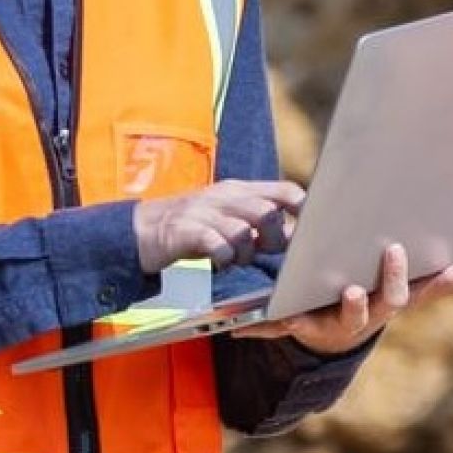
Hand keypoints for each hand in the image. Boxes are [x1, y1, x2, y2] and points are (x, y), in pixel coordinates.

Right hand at [136, 178, 303, 273]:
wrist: (141, 230)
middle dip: (272, 238)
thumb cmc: (191, 227)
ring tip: (235, 258)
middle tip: (260, 251)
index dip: (302, 208)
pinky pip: (216, 243)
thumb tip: (291, 235)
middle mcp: (225, 196)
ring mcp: (204, 211)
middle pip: (267, 210)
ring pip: (244, 228)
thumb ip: (257, 224)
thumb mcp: (227, 218)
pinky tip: (219, 262)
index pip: (284, 190)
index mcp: (239, 190)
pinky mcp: (186, 230)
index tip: (311, 228)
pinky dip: (224, 257)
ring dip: (246, 251)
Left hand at [236, 239, 452, 354]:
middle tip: (354, 286)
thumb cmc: (376, 301)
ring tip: (295, 313)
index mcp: (383, 307)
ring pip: (317, 324)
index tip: (393, 248)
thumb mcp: (406, 292)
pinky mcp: (294, 328)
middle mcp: (356, 321)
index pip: (396, 295)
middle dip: (358, 300)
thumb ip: (439, 282)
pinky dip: (257, 329)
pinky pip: (275, 330)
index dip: (395, 276)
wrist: (335, 335)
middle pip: (362, 313)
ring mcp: (325, 327)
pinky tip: (238, 330)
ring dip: (306, 319)